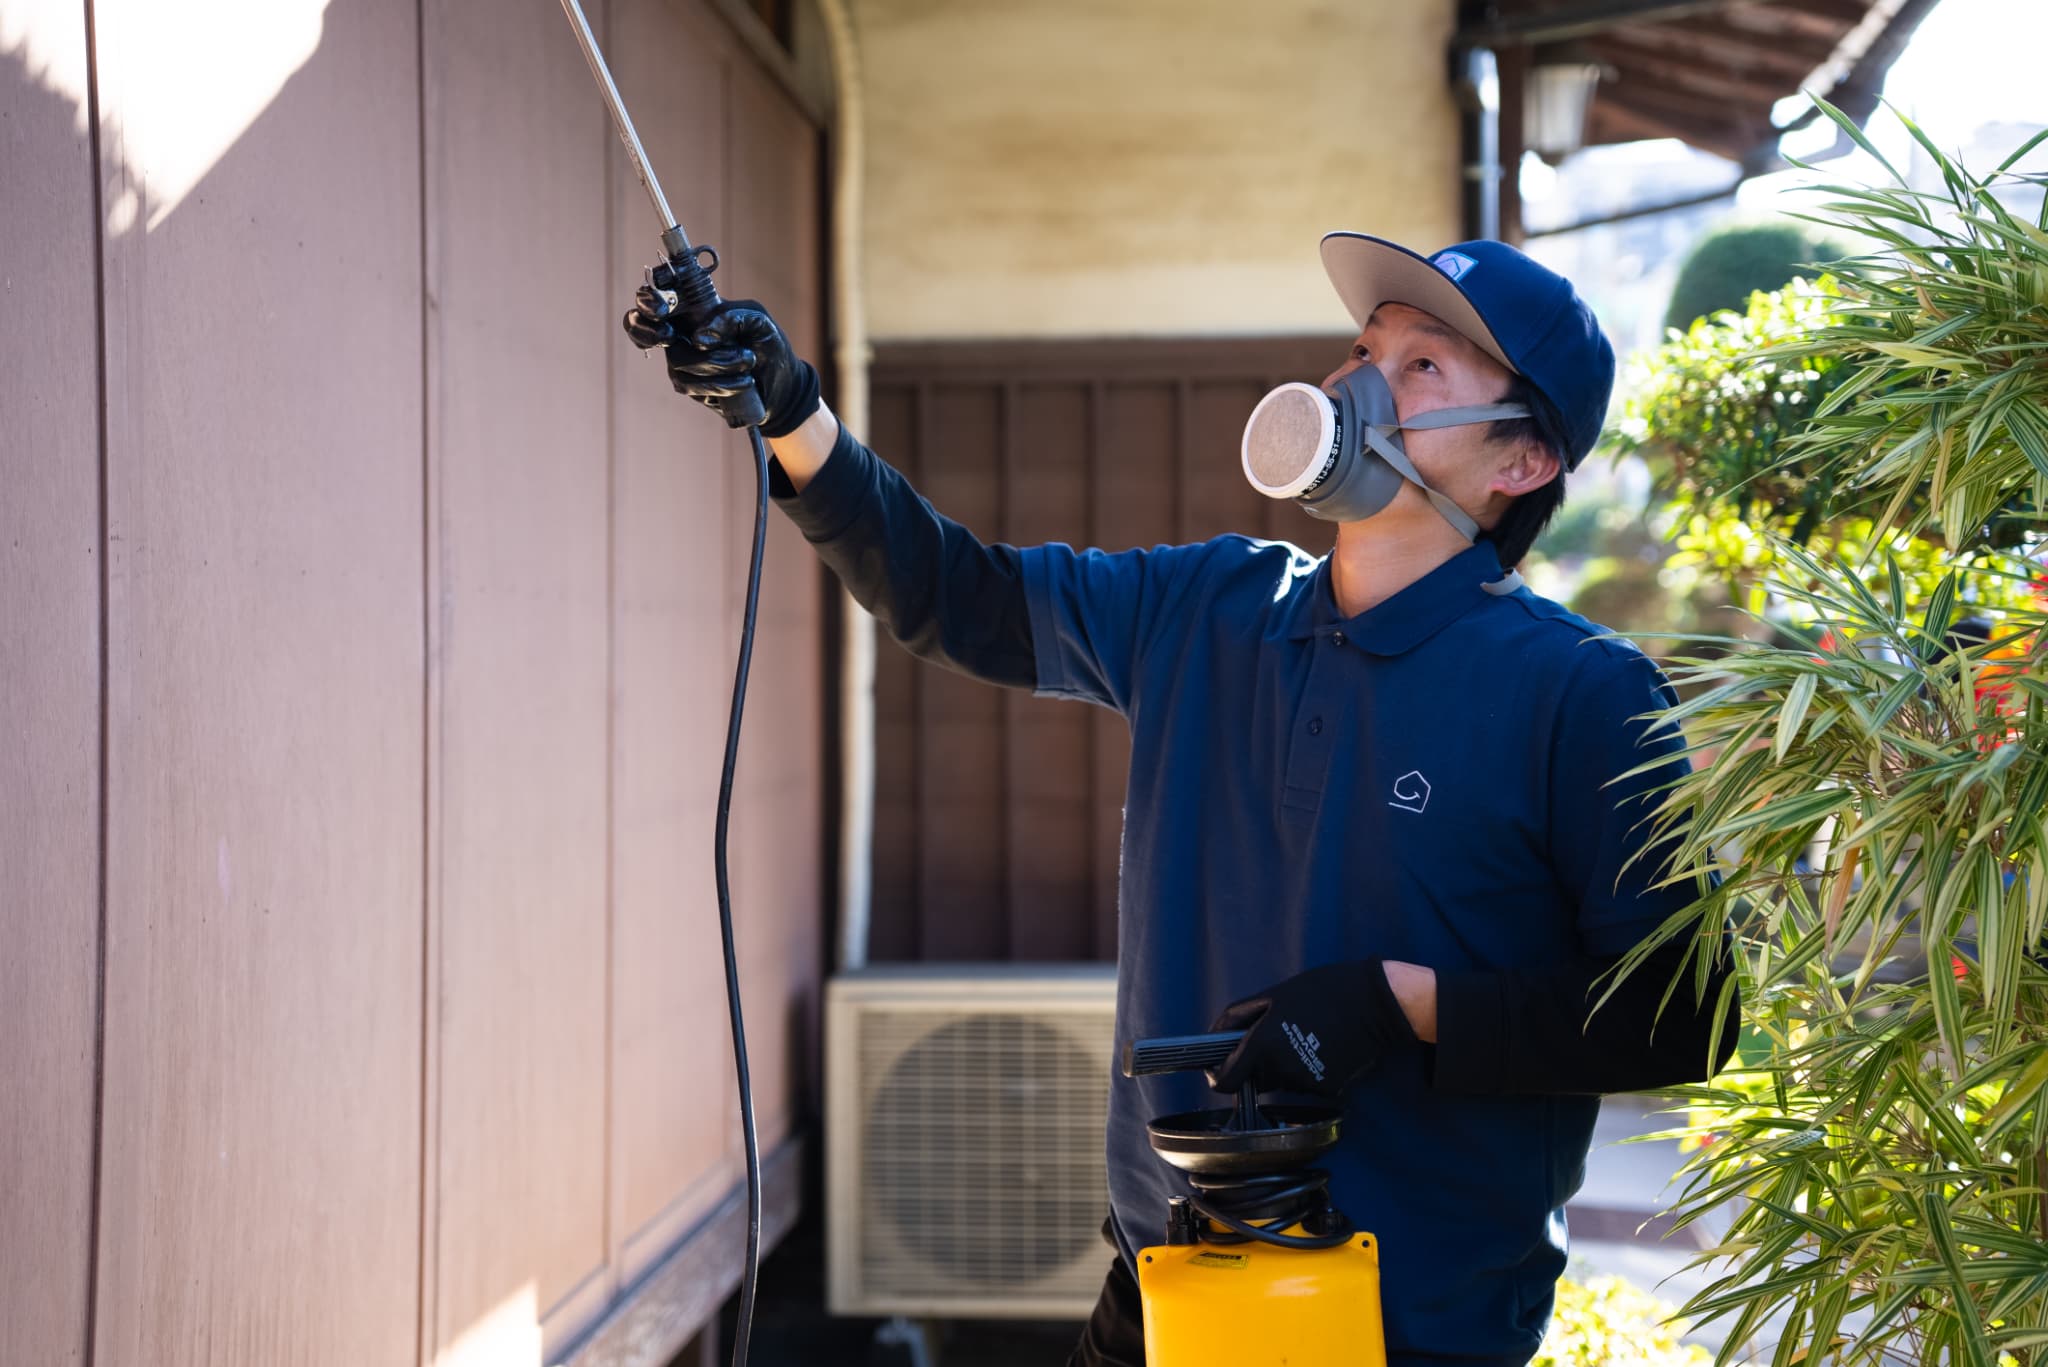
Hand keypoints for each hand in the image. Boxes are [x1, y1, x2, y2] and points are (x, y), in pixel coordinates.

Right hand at [621, 267, 819, 436]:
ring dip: (715, 362)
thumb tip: (699, 337)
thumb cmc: (766, 343)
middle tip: (668, 336)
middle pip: (637, 325)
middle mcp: (679, 330)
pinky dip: (720, 383)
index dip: (648, 300)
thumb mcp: (758, 320)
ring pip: (677, 360)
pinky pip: (691, 384)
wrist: (781, 385)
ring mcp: (680, 359)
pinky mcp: (689, 386)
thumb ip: (731, 316)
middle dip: (646, 329)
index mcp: (692, 305)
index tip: (663, 309)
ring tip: (747, 361)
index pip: (656, 295)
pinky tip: (743, 382)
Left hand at [1206, 959, 1414, 1097]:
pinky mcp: (1327, 1089)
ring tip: (1305, 1037)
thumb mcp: (1272, 996)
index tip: (1223, 1068)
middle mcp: (1281, 1068)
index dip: (1220, 1076)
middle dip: (1259, 1065)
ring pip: (1281, 1083)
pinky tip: (1322, 1048)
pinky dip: (1308, 1071)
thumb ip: (1236, 1018)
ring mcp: (1305, 1081)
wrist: (1373, 1002)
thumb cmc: (1320, 991)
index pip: (1225, 1081)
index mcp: (1262, 1043)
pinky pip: (1305, 1085)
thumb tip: (1212, 1038)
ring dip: (1285, 1067)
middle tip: (1280, 1037)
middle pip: (1256, 1081)